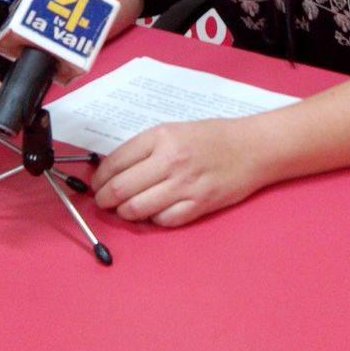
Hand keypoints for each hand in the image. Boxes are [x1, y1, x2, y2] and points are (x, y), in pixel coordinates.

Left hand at [92, 118, 267, 227]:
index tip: (97, 184)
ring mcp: (184, 186)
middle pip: (121, 189)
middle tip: (103, 201)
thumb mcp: (175, 130)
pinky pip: (162, 221)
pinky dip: (152, 220)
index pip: (115, 162)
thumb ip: (146, 147)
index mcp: (161, 137)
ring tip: (125, 209)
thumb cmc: (213, 137)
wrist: (252, 148)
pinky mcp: (198, 206)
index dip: (100, 178)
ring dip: (124, 213)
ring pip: (137, 209)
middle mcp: (170, 161)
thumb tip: (113, 169)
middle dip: (104, 199)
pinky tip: (153, 212)